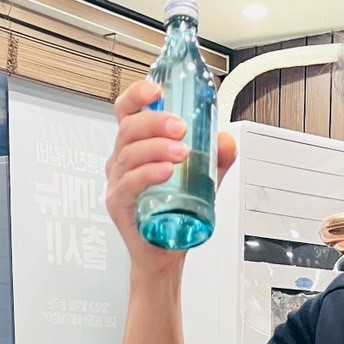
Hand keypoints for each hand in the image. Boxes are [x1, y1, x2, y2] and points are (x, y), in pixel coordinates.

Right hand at [105, 79, 236, 265]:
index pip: (128, 111)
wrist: (165, 253)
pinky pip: (128, 184)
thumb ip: (216, 158)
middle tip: (181, 128)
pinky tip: (166, 172)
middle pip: (129, 127)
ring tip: (181, 154)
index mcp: (138, 146)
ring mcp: (118, 182)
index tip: (156, 89)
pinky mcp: (119, 204)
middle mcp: (123, 160)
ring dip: (156, 147)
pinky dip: (147, 174)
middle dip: (156, 121)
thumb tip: (226, 140)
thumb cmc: (175, 213)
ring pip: (129, 154)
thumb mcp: (203, 179)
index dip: (137, 95)